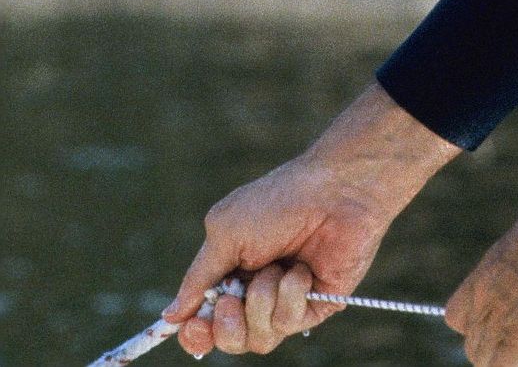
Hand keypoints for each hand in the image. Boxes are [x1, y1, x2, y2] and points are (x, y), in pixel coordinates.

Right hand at [164, 84, 458, 355]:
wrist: (335, 190)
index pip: (207, 321)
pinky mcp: (316, 306)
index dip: (196, 333)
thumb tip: (170, 315)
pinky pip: (288, 324)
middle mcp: (258, 292)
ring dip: (260, 302)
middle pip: (230, 340)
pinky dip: (289, 295)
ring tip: (277, 268)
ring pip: (258, 339)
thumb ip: (198, 278)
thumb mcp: (225, 232)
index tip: (193, 327)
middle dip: (227, 324)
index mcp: (232, 272)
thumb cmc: (278, 201)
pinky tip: (301, 269)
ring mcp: (287, 301)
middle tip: (232, 299)